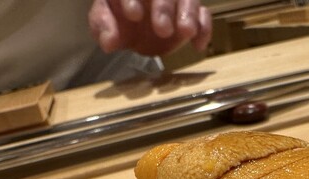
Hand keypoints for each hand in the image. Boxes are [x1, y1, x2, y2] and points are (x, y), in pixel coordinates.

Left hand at [88, 0, 211, 56]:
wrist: (136, 28)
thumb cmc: (119, 19)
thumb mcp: (104, 22)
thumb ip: (103, 26)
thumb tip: (109, 42)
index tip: (133, 15)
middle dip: (164, 7)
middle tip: (162, 29)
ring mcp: (177, 0)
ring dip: (189, 14)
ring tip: (186, 31)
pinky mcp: (192, 14)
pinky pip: (204, 15)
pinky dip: (204, 28)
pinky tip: (198, 45)